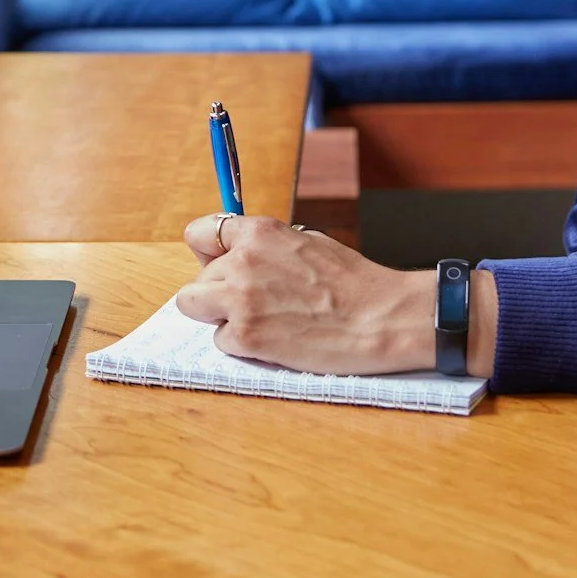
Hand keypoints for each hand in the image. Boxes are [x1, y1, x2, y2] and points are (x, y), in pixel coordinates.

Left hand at [174, 215, 433, 374]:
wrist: (381, 318)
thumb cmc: (354, 283)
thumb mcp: (307, 242)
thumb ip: (266, 247)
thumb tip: (236, 256)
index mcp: (259, 232)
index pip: (199, 234)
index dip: (208, 254)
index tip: (220, 265)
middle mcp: (242, 260)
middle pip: (197, 280)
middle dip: (219, 293)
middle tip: (259, 303)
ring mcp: (240, 299)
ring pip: (195, 307)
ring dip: (222, 317)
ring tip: (263, 321)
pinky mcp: (245, 336)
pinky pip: (221, 340)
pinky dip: (242, 345)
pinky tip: (276, 340)